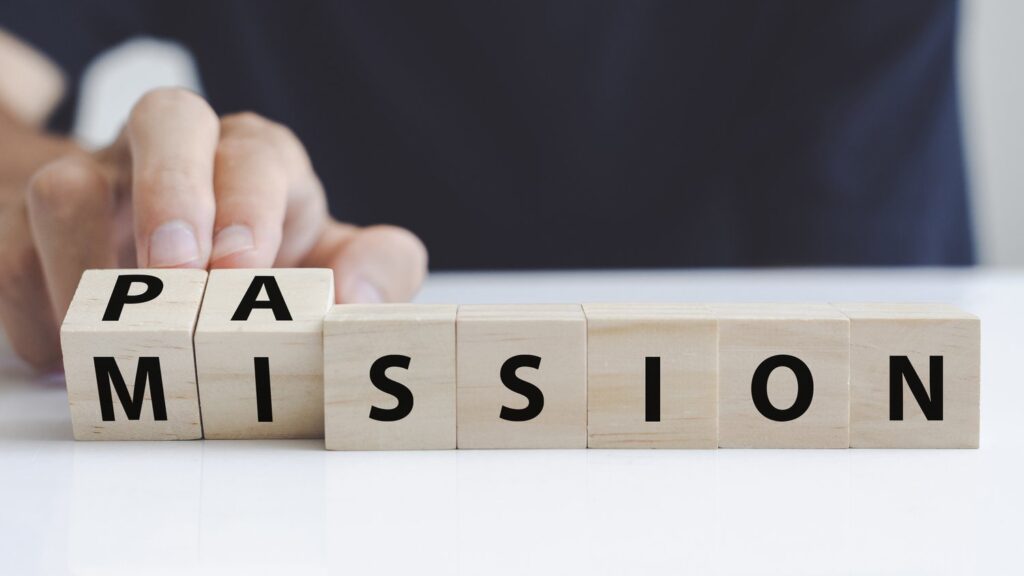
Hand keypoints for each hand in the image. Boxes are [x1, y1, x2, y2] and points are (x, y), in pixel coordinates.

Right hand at [0, 88, 426, 370]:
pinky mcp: (32, 230)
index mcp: (255, 159)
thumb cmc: (267, 264)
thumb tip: (358, 298)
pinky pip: (9, 258)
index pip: (258, 150)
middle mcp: (177, 157)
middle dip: (172, 193)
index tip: (245, 267)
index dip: (250, 202)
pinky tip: (71, 356)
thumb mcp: (334, 264)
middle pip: (167, 118)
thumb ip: (377, 269)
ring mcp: (98, 187)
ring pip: (67, 185)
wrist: (167, 261)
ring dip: (84, 267)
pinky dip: (36, 316)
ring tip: (113, 340)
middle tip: (180, 272)